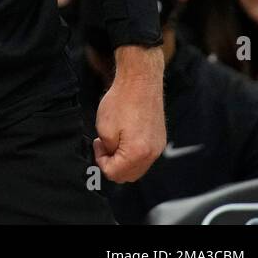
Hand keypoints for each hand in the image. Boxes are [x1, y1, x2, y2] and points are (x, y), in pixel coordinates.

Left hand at [93, 44, 165, 182]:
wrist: (140, 82)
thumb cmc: (121, 102)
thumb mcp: (104, 128)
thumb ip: (108, 150)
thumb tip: (112, 157)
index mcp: (137, 153)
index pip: (114, 173)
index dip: (101, 160)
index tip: (98, 143)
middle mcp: (152, 154)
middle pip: (128, 175)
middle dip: (112, 164)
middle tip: (104, 144)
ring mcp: (158, 147)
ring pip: (137, 168)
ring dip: (122, 160)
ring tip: (114, 139)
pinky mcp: (159, 140)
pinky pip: (145, 157)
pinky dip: (133, 153)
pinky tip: (125, 136)